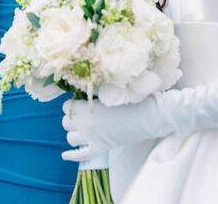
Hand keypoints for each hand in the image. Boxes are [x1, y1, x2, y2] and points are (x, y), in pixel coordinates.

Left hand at [61, 80, 217, 162]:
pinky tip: (66, 155)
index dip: (72, 105)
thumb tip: (99, 62)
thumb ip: (106, 81)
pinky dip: (71, 155)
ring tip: (79, 131)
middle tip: (81, 115)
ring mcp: (91, 137)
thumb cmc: (137, 98)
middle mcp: (85, 123)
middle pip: (67, 122)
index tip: (78, 102)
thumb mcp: (119, 86)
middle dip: (72, 119)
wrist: (151, 117)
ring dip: (73, 134)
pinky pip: (80, 155)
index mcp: (87, 106)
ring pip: (71, 137)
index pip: (67, 107)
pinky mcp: (99, 149)